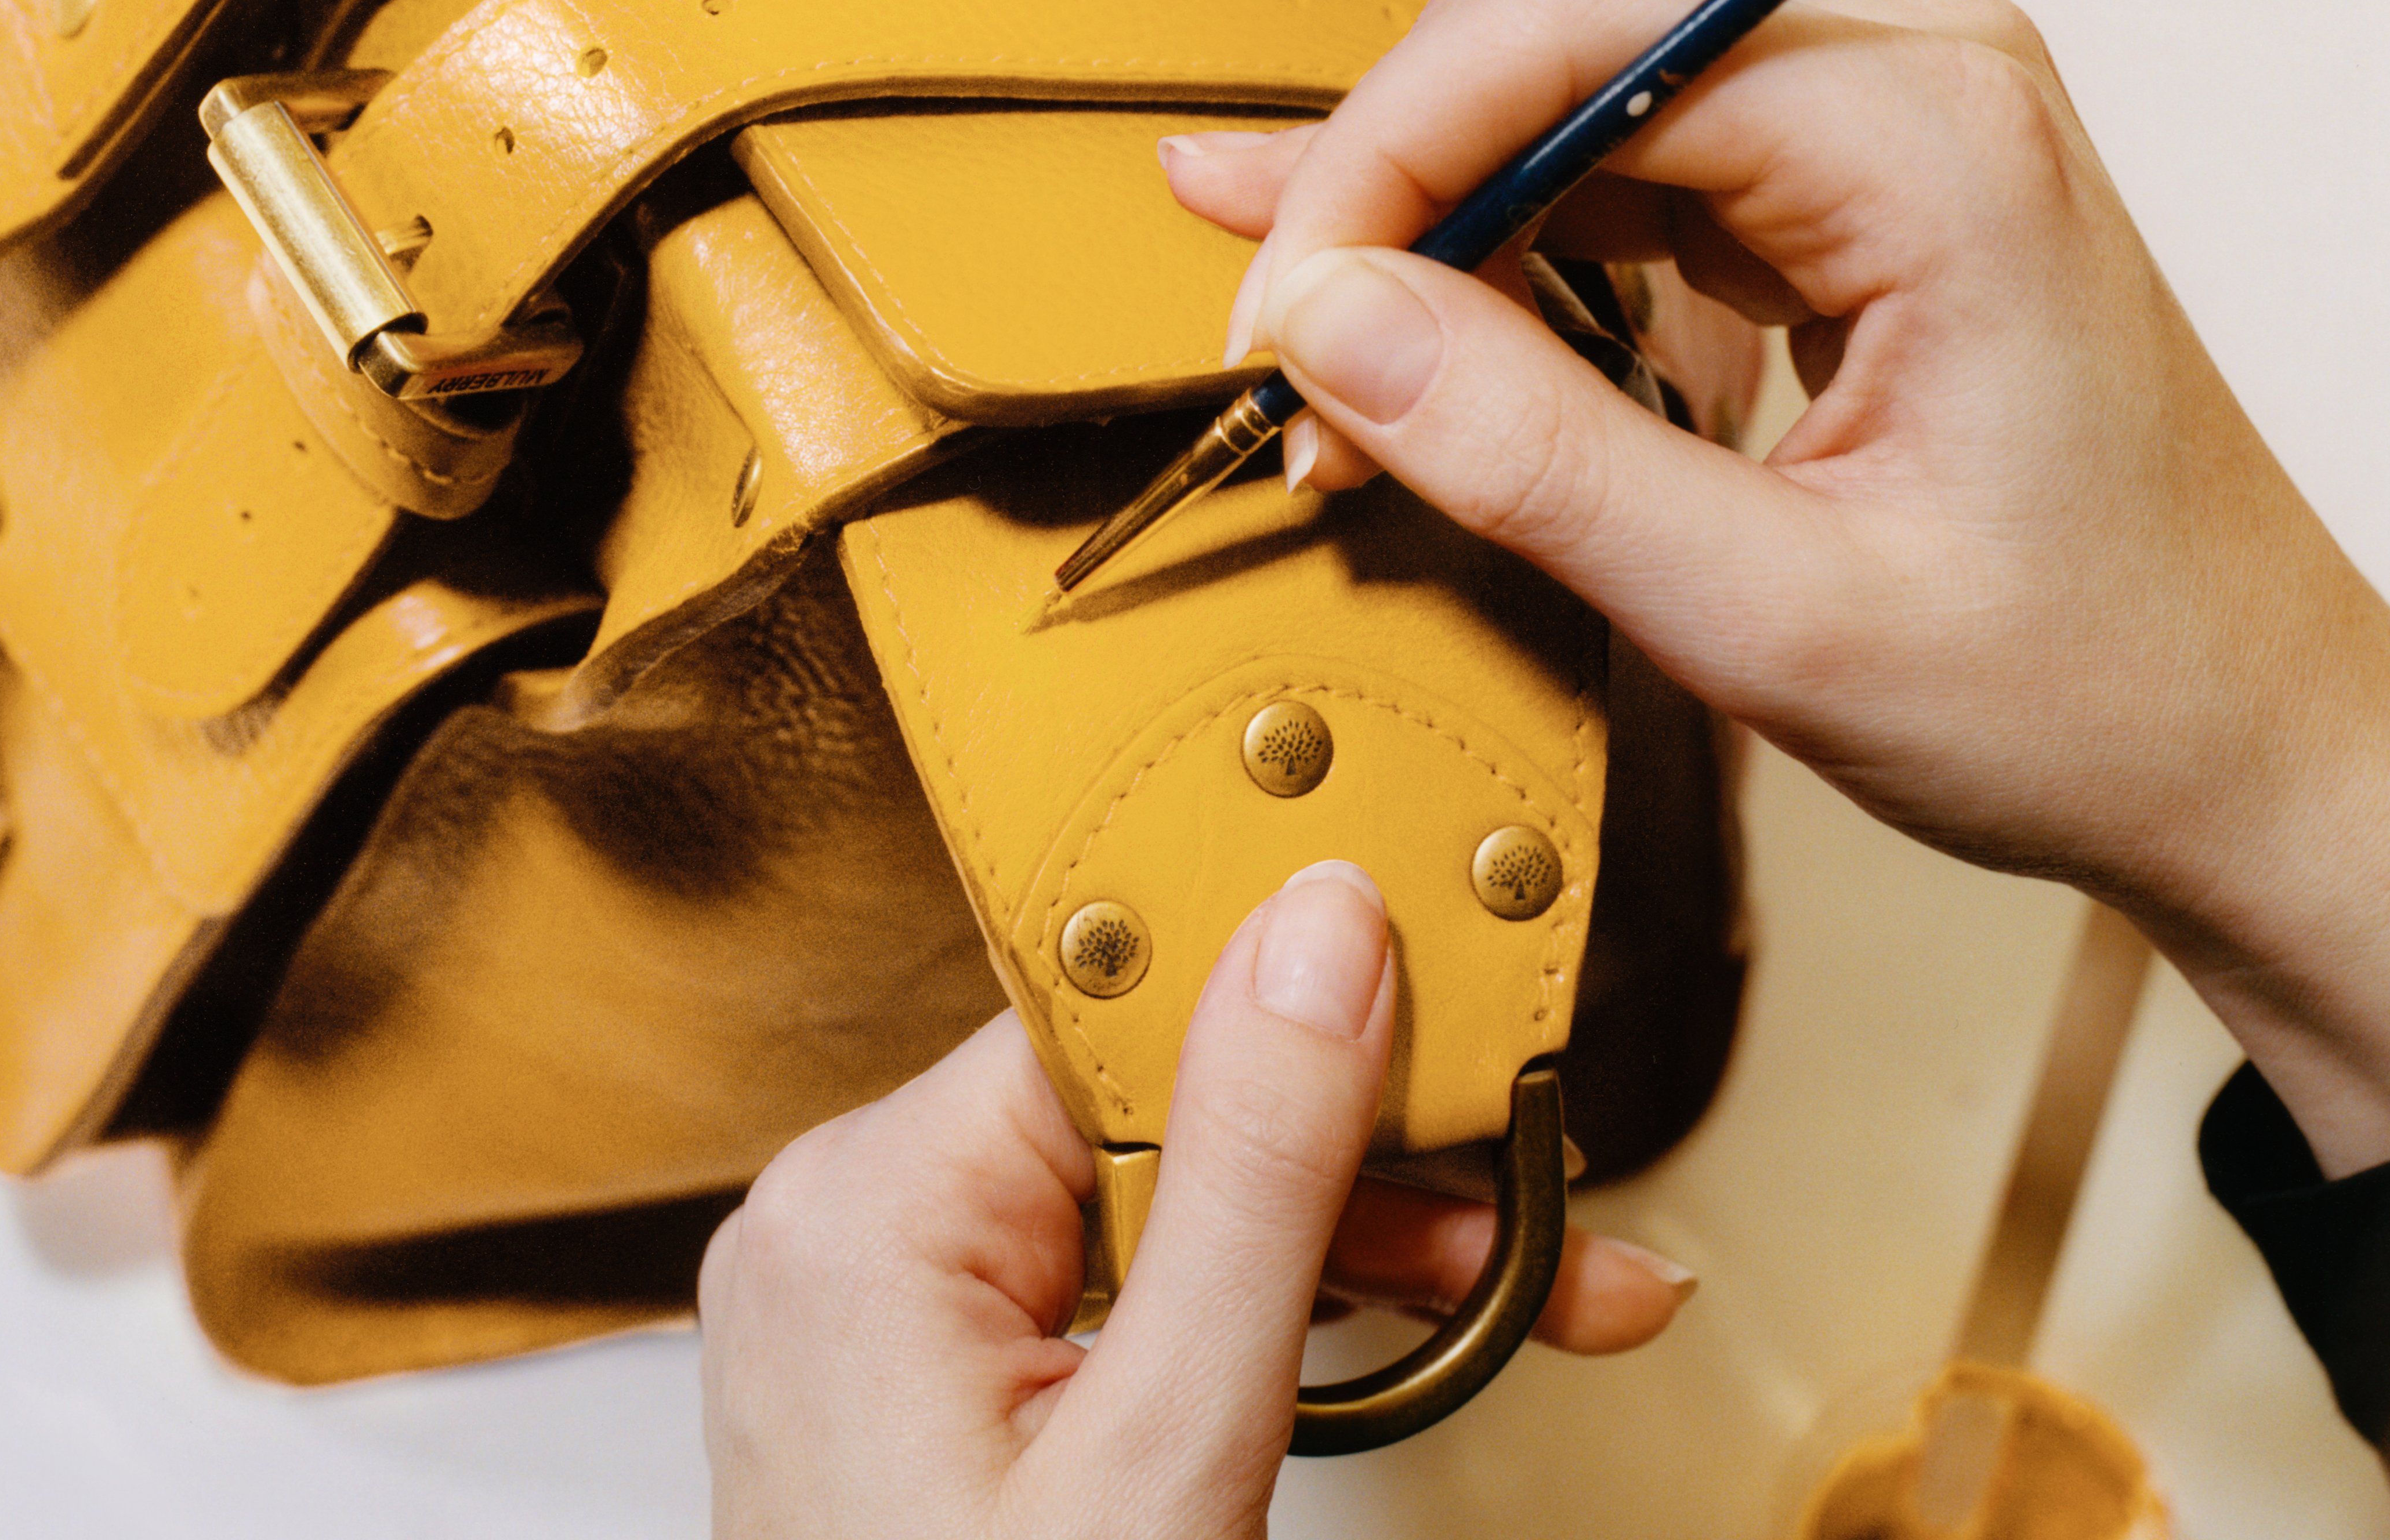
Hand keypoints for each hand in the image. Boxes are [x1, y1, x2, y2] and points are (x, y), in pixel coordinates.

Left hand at [698, 863, 1695, 1537]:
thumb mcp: (1162, 1447)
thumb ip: (1255, 1180)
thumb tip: (1317, 942)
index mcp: (866, 1207)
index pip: (1124, 1022)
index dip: (1316, 1025)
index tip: (1470, 1046)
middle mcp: (846, 1229)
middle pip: (1157, 1113)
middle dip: (1367, 1176)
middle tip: (1543, 1232)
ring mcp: (875, 1306)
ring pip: (1151, 1202)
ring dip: (1333, 1252)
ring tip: (1512, 1303)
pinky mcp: (918, 1373)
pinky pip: (1105, 1281)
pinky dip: (1237, 1312)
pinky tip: (1369, 1335)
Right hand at [1159, 0, 2389, 1173]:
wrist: (2256, 754)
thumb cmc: (2091, 692)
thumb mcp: (1775, 616)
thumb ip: (1536, 457)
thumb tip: (1327, 326)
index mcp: (1931, 140)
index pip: (1564, 46)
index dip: (1378, 170)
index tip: (1276, 326)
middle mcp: (1915, 84)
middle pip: (1552, 44)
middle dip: (1384, 197)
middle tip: (1271, 360)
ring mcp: (1888, 133)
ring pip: (1568, 108)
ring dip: (1427, 238)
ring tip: (1313, 375)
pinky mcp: (1856, 201)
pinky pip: (1628, 182)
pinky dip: (1507, 269)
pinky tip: (1411, 344)